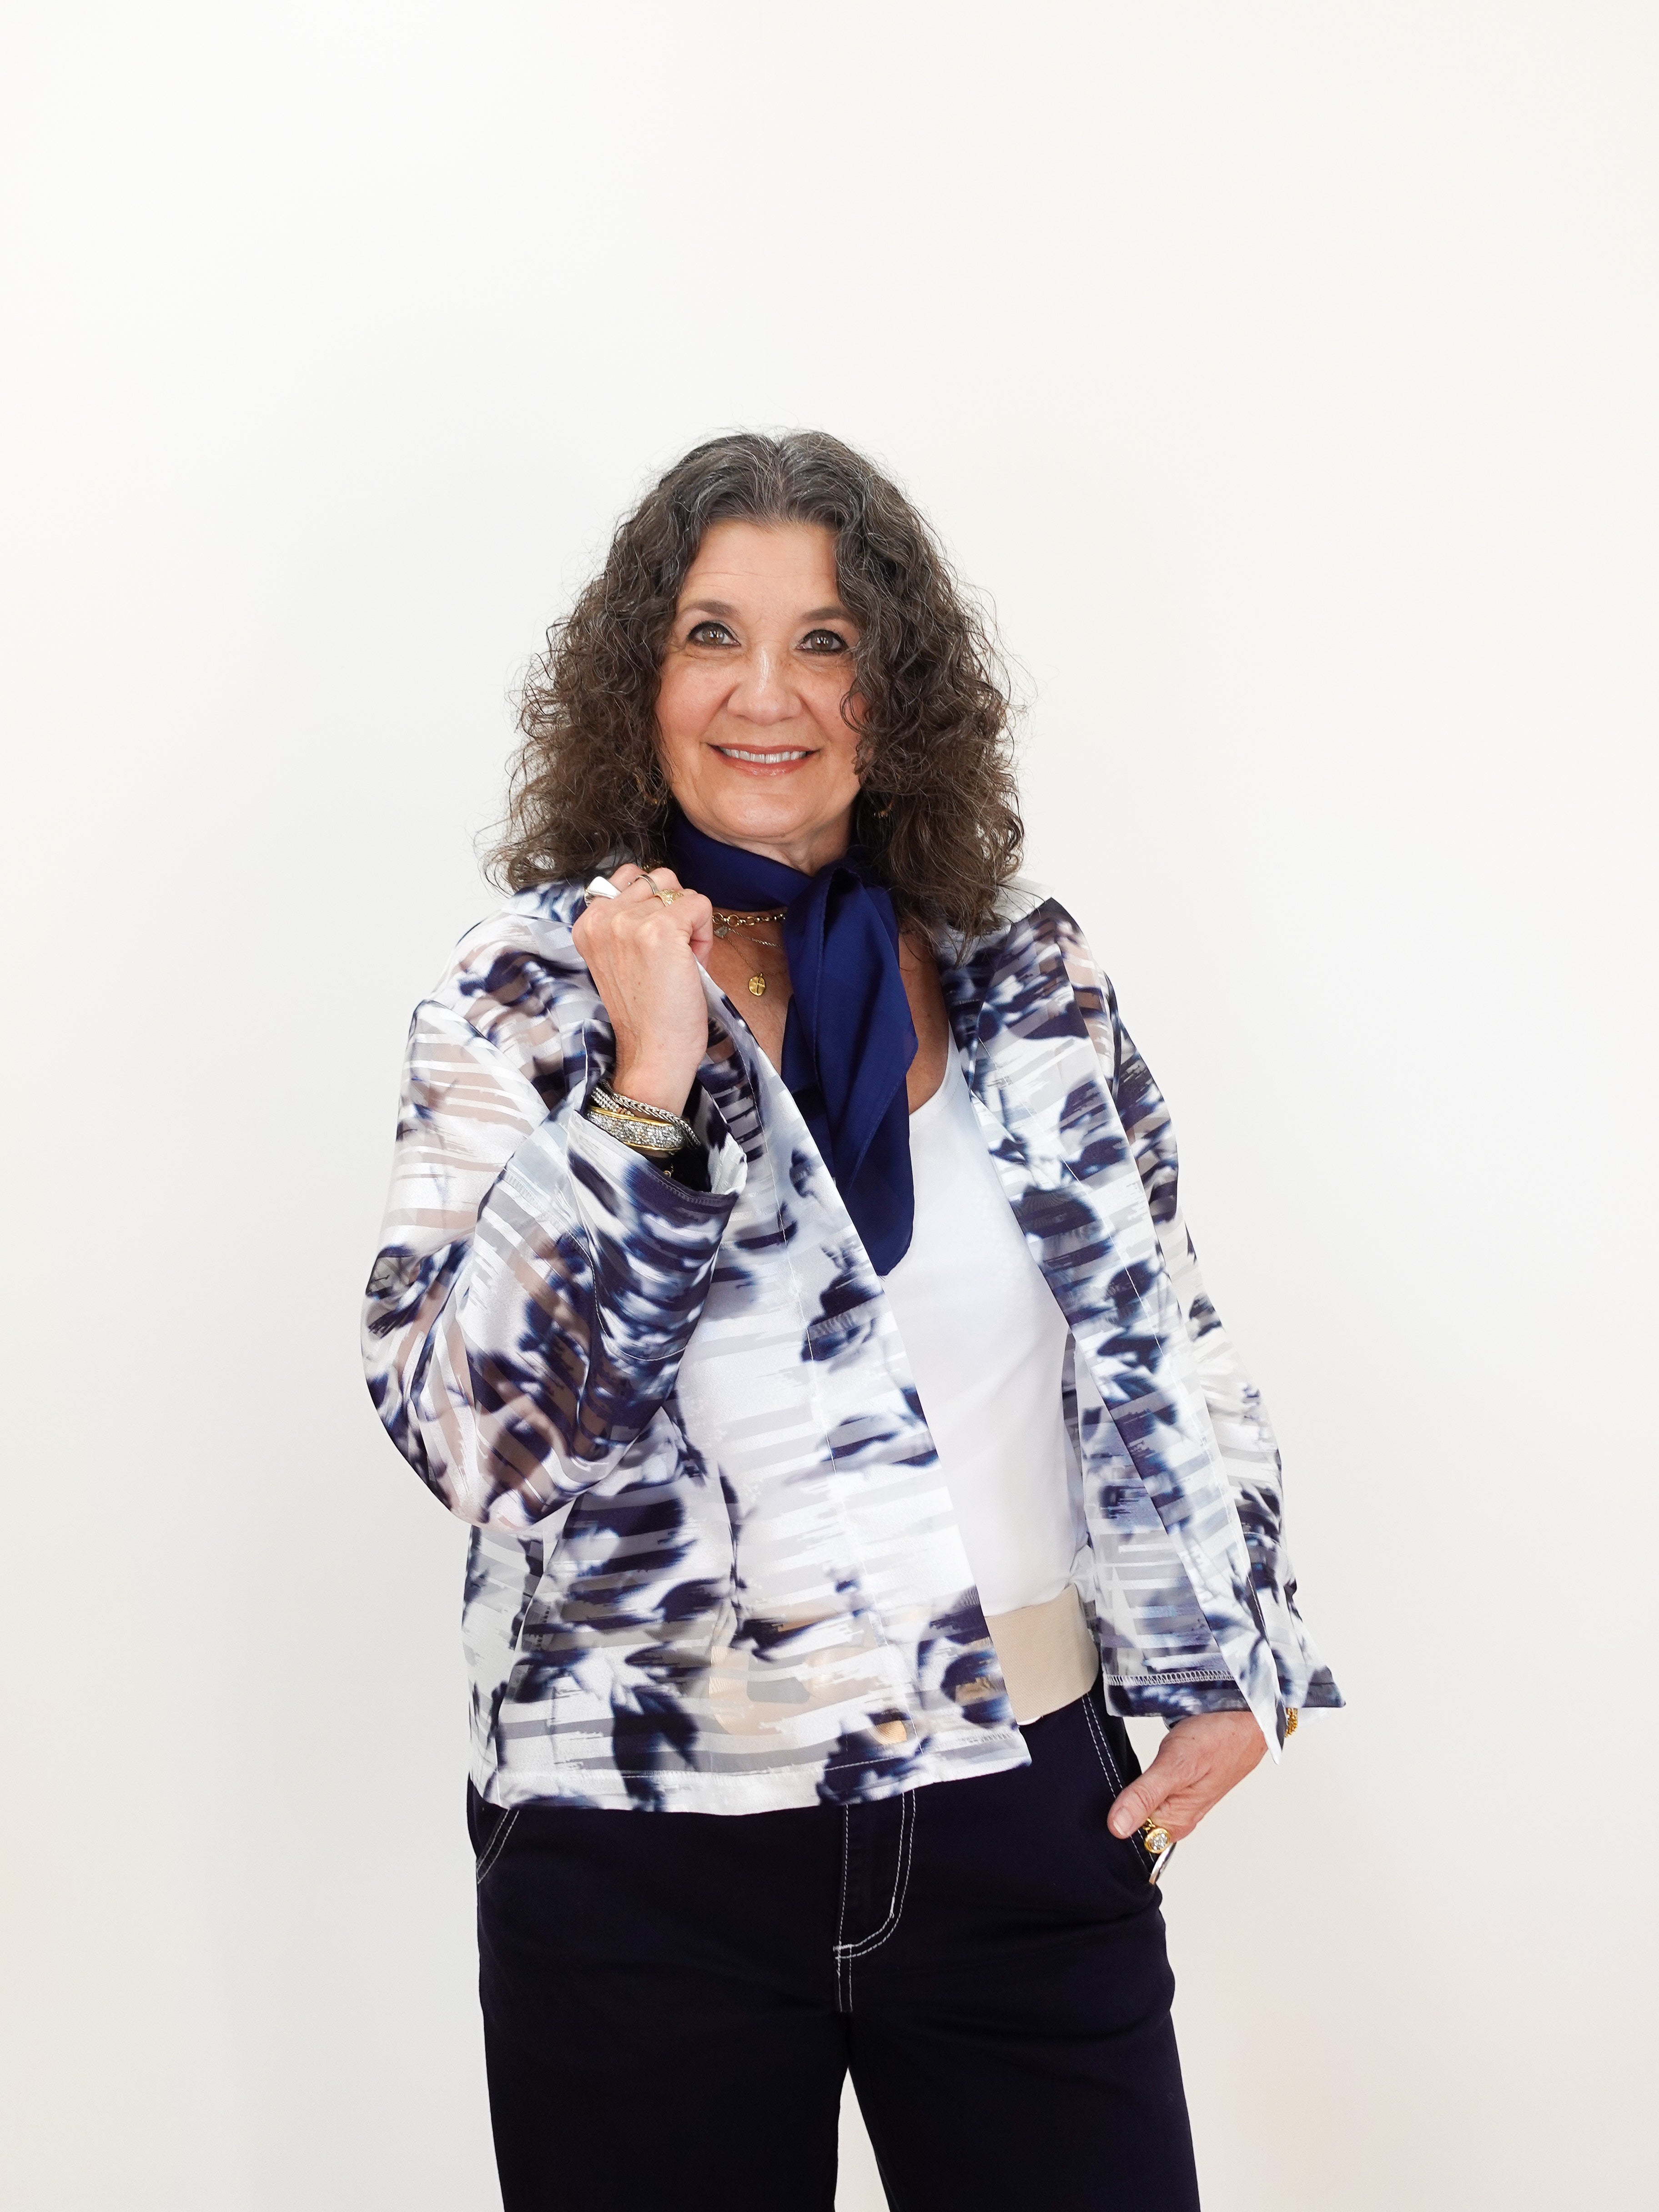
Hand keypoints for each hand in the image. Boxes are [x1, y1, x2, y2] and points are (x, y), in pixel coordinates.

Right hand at [570, 865, 714, 1115]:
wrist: (653, 1053)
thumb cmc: (646, 1011)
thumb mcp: (622, 957)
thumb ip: (629, 921)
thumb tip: (665, 889)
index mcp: (587, 923)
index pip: (630, 877)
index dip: (654, 908)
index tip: (652, 948)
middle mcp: (602, 917)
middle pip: (658, 879)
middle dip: (674, 911)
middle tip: (672, 955)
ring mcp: (629, 922)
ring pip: (679, 890)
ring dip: (690, 922)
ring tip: (682, 959)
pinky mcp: (660, 930)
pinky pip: (700, 905)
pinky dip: (705, 933)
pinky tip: (694, 964)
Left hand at [1106, 1710, 1266, 1843]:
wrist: (1246, 1716)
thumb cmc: (1219, 1739)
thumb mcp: (1176, 1764)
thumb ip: (1145, 1795)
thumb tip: (1117, 1829)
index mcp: (1176, 1823)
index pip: (1129, 1836)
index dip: (1111, 1817)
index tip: (1102, 1798)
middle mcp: (1178, 1817)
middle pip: (1134, 1820)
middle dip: (1118, 1802)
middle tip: (1110, 1778)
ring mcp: (1180, 1800)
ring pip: (1141, 1803)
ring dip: (1129, 1788)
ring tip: (1123, 1769)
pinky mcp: (1180, 1783)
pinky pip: (1151, 1789)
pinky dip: (1141, 1779)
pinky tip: (1136, 1766)